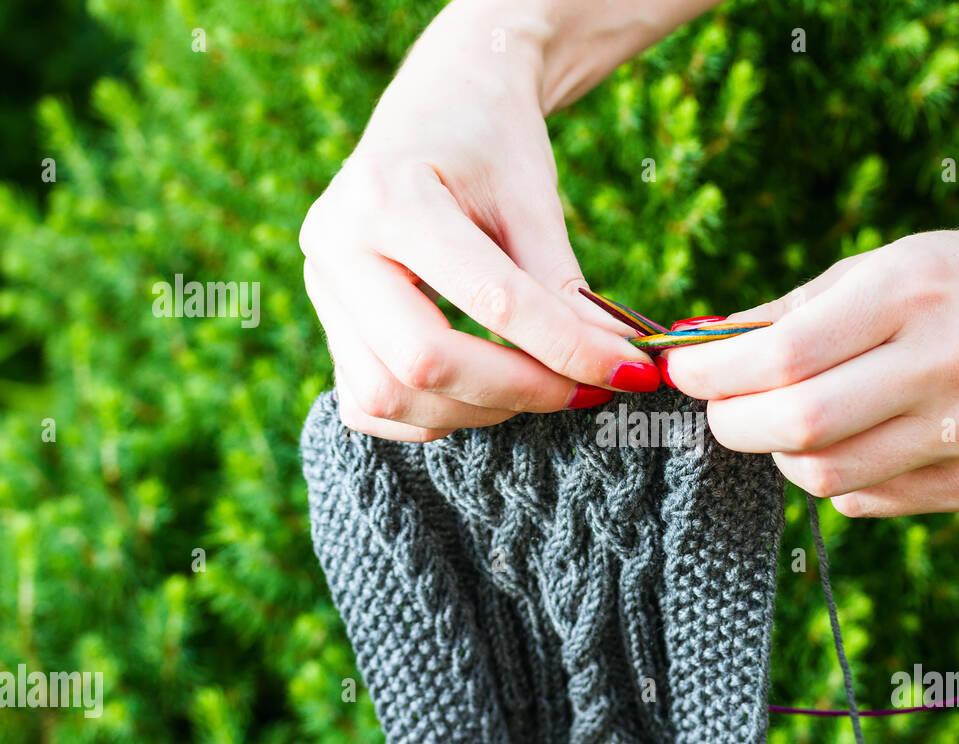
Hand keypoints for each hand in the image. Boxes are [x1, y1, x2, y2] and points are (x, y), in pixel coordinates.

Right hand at [299, 3, 659, 442]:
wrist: (440, 102)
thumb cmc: (492, 140)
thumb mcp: (533, 202)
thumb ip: (565, 291)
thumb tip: (619, 366)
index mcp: (388, 196)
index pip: (491, 303)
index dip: (568, 349)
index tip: (629, 370)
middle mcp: (335, 244)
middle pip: (423, 364)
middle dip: (518, 391)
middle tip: (585, 390)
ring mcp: (320, 287)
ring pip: (389, 396)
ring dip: (477, 411)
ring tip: (542, 388)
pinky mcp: (328, 320)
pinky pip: (369, 404)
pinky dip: (432, 416)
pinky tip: (486, 393)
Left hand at [658, 219, 958, 515]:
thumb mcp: (885, 264)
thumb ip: (792, 311)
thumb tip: (702, 344)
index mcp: (911, 294)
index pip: (783, 354)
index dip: (714, 372)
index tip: (684, 370)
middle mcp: (943, 365)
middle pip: (797, 426)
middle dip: (732, 423)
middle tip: (721, 407)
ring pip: (827, 477)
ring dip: (781, 454)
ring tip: (785, 422)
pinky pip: (869, 501)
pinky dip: (835, 478)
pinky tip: (847, 442)